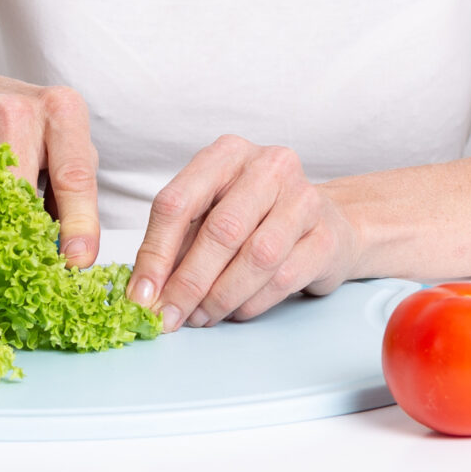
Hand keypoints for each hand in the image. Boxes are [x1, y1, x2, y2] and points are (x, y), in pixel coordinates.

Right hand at [0, 69, 100, 265]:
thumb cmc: (12, 122)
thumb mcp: (56, 144)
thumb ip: (69, 191)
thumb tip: (72, 251)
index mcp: (62, 111)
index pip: (75, 176)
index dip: (78, 224)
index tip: (77, 258)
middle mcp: (21, 111)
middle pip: (27, 196)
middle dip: (25, 234)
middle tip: (21, 253)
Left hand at [127, 136, 360, 330]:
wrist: (328, 222)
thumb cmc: (257, 218)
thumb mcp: (210, 216)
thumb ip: (177, 245)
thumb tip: (145, 292)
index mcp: (226, 154)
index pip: (178, 201)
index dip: (155, 253)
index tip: (142, 294)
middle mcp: (268, 167)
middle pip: (221, 230)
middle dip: (189, 283)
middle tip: (171, 316)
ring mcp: (304, 198)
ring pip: (257, 256)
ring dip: (221, 297)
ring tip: (202, 317)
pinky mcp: (327, 235)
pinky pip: (284, 278)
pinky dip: (252, 303)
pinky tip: (236, 311)